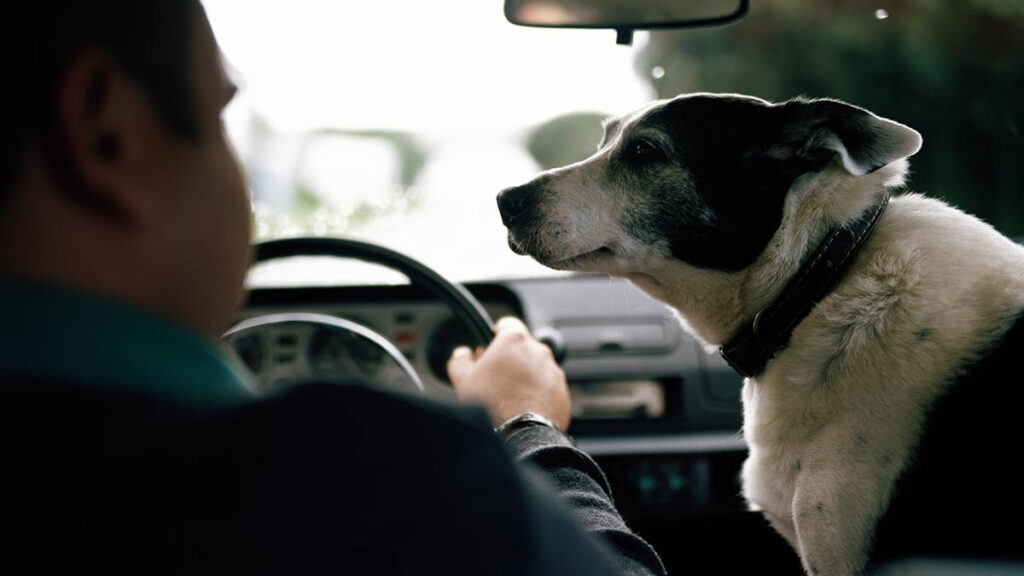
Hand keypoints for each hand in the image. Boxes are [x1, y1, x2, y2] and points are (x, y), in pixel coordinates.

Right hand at [447, 316, 569, 430]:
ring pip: (537, 368)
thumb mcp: (463, 379)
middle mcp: (539, 351)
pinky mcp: (562, 393)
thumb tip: (462, 355)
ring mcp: (554, 372)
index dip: (497, 333)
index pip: (508, 324)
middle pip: (523, 347)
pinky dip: (538, 394)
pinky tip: (523, 408)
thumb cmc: (492, 404)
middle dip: (510, 359)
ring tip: (509, 397)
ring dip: (525, 376)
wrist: (520, 435)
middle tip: (495, 375)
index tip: (492, 344)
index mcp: (515, 340)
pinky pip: (548, 388)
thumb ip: (460, 360)